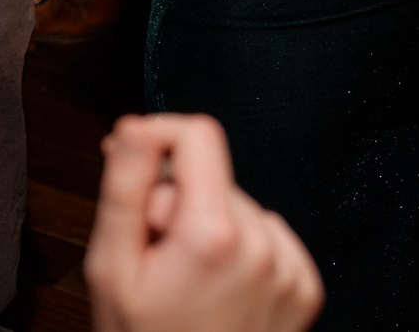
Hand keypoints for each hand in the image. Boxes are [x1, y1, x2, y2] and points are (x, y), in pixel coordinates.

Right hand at [86, 114, 321, 331]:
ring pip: (240, 207)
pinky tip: (220, 291)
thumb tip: (136, 127)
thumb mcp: (112, 268)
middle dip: (178, 202)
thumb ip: (126, 188)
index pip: (197, 135)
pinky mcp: (306, 288)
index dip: (159, 138)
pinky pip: (269, 236)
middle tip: (156, 258)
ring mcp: (290, 269)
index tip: (135, 163)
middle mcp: (262, 246)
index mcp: (211, 233)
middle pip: (213, 177)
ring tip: (188, 282)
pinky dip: (244, 251)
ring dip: (210, 228)